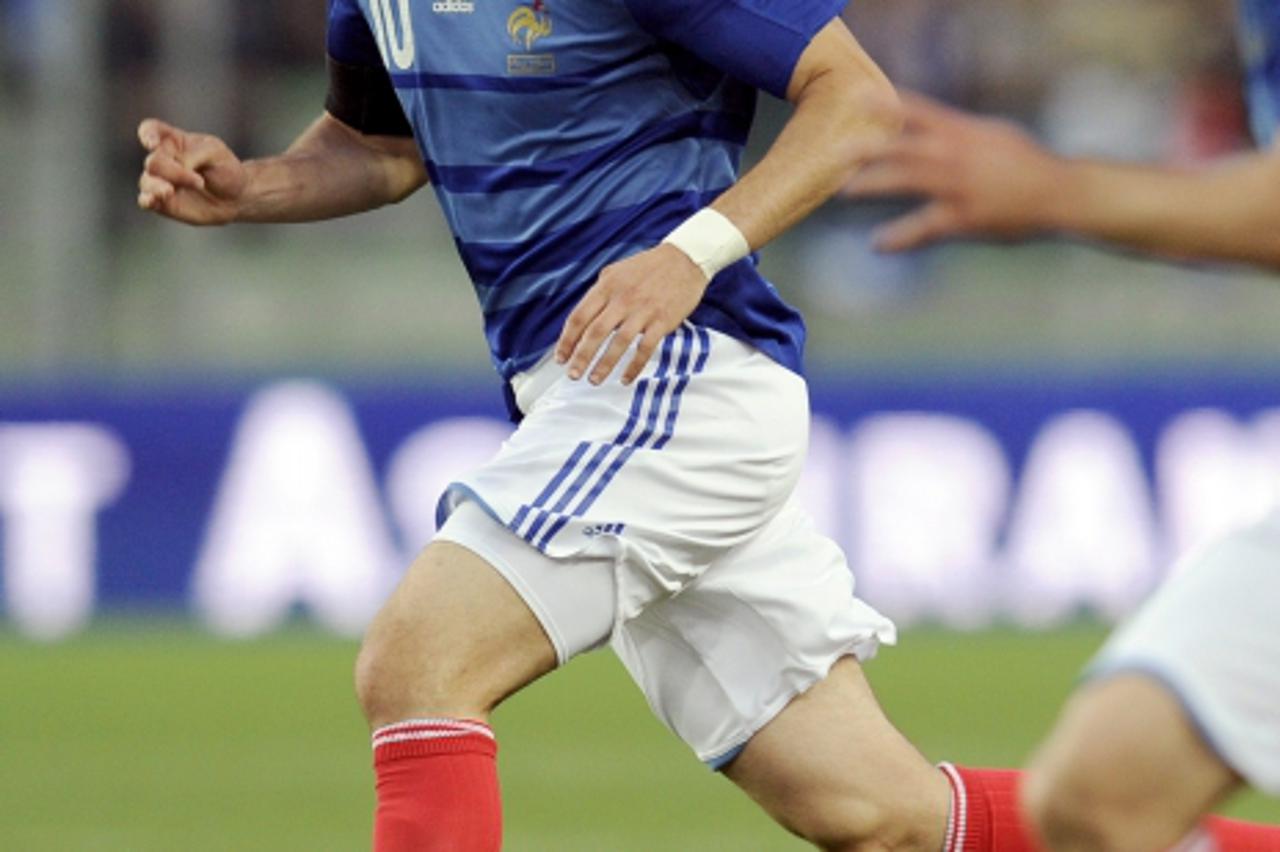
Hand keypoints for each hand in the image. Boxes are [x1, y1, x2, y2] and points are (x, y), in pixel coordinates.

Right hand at [137, 118, 248, 224]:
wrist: (237, 198)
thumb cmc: (225, 169)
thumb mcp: (215, 153)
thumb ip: (192, 155)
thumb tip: (177, 167)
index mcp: (174, 141)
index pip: (151, 130)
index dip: (147, 134)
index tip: (152, 144)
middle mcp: (163, 159)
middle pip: (153, 162)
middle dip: (173, 172)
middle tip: (199, 182)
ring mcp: (161, 181)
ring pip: (147, 181)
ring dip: (159, 187)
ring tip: (172, 192)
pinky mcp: (163, 202)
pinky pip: (146, 200)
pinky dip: (146, 200)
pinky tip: (151, 200)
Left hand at [555, 244, 708, 385]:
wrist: (685, 260)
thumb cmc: (649, 267)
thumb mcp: (616, 271)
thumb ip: (599, 291)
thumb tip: (584, 315)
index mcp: (607, 286)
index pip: (580, 316)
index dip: (567, 340)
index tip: (560, 357)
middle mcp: (622, 299)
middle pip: (595, 332)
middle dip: (581, 357)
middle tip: (573, 374)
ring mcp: (643, 311)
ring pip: (619, 343)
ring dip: (604, 365)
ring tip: (594, 380)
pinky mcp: (662, 321)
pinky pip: (645, 348)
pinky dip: (634, 366)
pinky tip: (625, 379)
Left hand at [843, 92, 1063, 250]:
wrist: (1060, 192)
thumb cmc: (1026, 164)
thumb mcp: (993, 135)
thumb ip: (958, 132)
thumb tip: (931, 126)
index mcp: (964, 131)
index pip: (919, 111)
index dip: (888, 104)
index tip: (858, 99)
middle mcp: (958, 153)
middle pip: (903, 145)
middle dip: (868, 147)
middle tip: (836, 150)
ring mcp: (960, 185)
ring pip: (907, 179)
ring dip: (873, 184)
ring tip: (843, 191)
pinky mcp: (965, 217)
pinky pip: (924, 227)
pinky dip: (899, 236)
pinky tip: (877, 243)